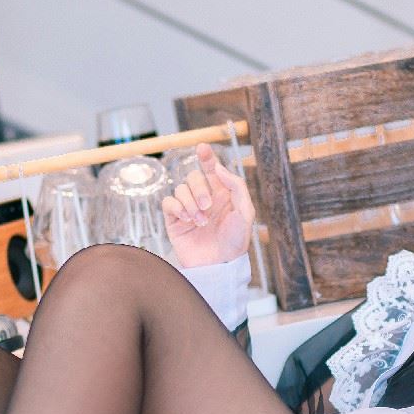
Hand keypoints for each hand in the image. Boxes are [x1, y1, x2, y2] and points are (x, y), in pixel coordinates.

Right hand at [161, 143, 255, 267]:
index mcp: (222, 193)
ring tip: (200, 221)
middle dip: (200, 189)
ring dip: (190, 203)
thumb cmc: (235, 243)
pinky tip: (187, 220)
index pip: (211, 169)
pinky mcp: (174, 220)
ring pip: (180, 189)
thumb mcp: (245, 213)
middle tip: (207, 207)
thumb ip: (236, 187)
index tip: (202, 148)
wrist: (218, 266)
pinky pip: (168, 203)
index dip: (206, 156)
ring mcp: (188, 208)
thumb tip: (219, 168)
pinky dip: (177, 208)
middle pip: (193, 177)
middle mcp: (204, 198)